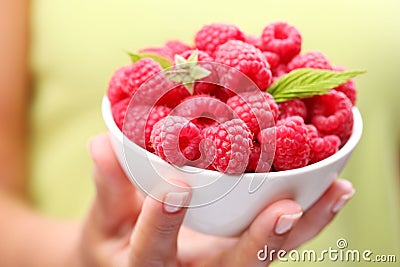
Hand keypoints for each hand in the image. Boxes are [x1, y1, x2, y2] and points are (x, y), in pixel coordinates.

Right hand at [78, 133, 353, 266]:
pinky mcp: (243, 251)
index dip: (162, 223)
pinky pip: (280, 242)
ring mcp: (224, 264)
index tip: (174, 187)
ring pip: (268, 256)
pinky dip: (309, 220)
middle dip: (259, 241)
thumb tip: (99, 142)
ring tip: (336, 192)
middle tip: (287, 210)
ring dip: (304, 227)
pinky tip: (333, 191)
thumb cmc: (113, 240)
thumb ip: (108, 184)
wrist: (131, 262)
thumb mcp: (102, 219)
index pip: (152, 252)